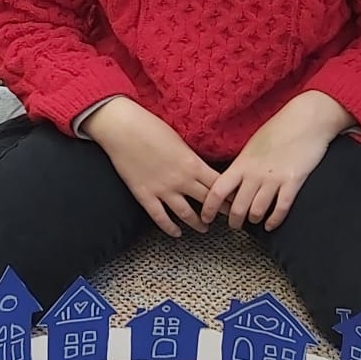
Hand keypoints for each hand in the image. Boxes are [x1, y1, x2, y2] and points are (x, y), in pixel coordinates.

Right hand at [86, 98, 220, 237]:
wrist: (123, 129)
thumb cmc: (150, 127)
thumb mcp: (179, 140)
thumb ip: (191, 158)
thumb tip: (200, 167)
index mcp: (193, 164)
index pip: (219, 185)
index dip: (230, 195)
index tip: (237, 200)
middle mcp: (181, 180)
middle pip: (208, 201)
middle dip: (220, 211)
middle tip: (229, 219)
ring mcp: (163, 190)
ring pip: (187, 214)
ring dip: (198, 223)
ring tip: (204, 228)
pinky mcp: (145, 195)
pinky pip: (160, 217)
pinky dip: (170, 228)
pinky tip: (177, 233)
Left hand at [201, 91, 352, 230]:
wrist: (306, 119)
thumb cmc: (279, 129)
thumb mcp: (253, 145)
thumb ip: (242, 164)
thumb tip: (232, 181)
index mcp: (242, 163)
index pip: (217, 190)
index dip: (209, 208)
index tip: (206, 218)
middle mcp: (255, 173)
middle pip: (237, 207)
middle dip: (234, 221)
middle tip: (235, 224)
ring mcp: (274, 179)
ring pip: (257, 211)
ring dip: (254, 220)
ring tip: (254, 220)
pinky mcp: (293, 182)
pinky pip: (281, 208)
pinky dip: (274, 220)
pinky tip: (271, 224)